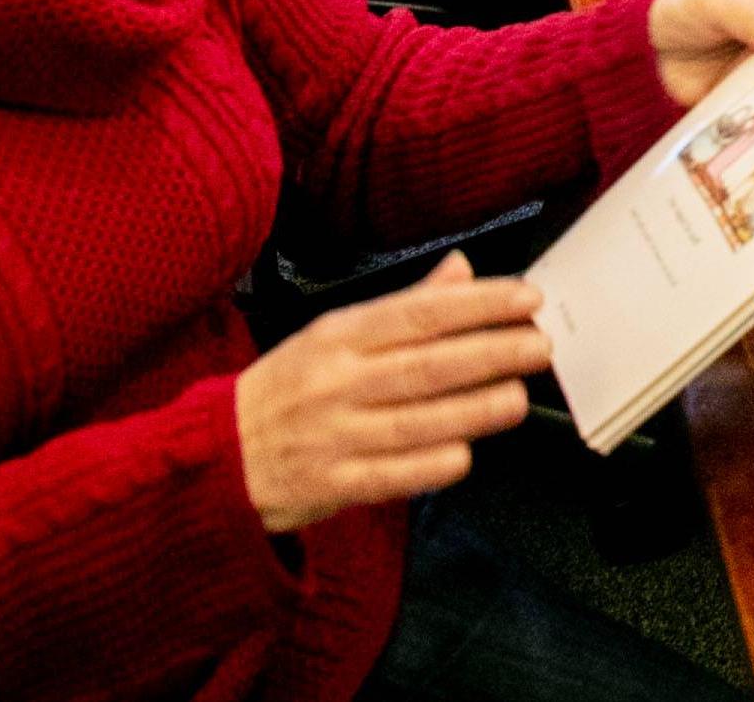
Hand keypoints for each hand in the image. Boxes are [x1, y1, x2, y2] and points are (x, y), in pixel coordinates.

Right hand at [234, 252, 547, 533]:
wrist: (213, 457)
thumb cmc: (288, 388)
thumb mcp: (332, 335)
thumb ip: (402, 307)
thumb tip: (462, 268)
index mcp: (338, 336)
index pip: (419, 314)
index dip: (479, 304)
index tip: (527, 299)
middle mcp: (336, 382)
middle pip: (426, 365)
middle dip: (492, 353)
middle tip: (540, 346)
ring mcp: (332, 436)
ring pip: (415, 421)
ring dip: (474, 410)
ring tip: (517, 398)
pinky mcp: (329, 485)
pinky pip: (389, 476)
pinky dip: (430, 465)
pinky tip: (465, 454)